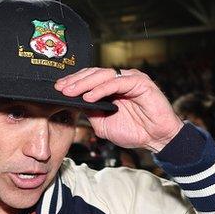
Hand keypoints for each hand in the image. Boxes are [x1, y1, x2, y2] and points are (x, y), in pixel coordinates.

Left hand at [54, 68, 182, 152]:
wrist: (156, 139)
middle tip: (61, 89)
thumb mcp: (103, 124)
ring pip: (103, 75)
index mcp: (111, 87)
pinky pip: (117, 82)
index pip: (88, 78)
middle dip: (75, 81)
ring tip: (71, 92)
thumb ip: (90, 112)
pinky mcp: (140, 83)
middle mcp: (120, 79)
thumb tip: (73, 103)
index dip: (73, 82)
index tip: (57, 89)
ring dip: (85, 84)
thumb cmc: (134, 131)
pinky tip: (90, 97)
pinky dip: (101, 89)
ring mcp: (130, 79)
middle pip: (93, 74)